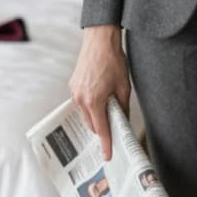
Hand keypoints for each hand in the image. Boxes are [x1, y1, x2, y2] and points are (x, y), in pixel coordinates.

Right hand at [68, 26, 129, 162]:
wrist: (100, 41)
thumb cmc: (113, 61)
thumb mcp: (123, 87)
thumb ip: (122, 107)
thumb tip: (122, 121)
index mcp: (94, 101)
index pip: (101, 129)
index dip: (106, 144)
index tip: (107, 155)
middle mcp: (81, 99)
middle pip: (92, 125)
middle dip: (103, 128)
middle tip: (116, 126)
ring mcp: (74, 93)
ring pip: (86, 116)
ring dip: (96, 117)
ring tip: (109, 108)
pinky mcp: (72, 86)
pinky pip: (81, 104)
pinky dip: (90, 107)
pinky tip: (100, 99)